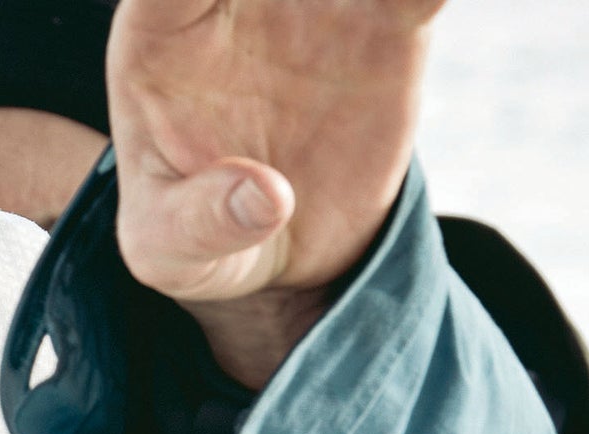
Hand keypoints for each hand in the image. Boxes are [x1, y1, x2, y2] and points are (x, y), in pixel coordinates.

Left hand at [107, 0, 447, 386]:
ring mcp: (313, 2)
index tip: (237, 4)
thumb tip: (267, 199)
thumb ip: (200, 223)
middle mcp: (234, 1)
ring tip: (385, 5)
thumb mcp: (171, 253)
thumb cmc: (192, 239)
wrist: (278, 249)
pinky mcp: (388, 21)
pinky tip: (430, 5)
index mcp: (158, 38)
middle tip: (330, 3)